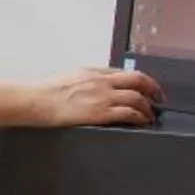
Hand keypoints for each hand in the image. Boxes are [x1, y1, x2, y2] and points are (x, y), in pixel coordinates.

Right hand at [24, 67, 163, 128]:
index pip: (124, 73)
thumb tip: (95, 90)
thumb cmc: (44, 93)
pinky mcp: (100, 112)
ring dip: (148, 107)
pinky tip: (142, 122)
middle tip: (159, 98)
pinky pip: (129, 113)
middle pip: (138, 80)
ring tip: (151, 115)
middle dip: (153, 89)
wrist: (34, 101)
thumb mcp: (68, 79)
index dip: (140, 81)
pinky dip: (140, 117)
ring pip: (137, 97)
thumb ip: (85, 82)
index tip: (146, 88)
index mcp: (92, 72)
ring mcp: (102, 96)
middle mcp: (101, 81)